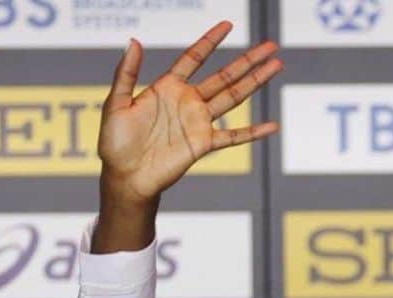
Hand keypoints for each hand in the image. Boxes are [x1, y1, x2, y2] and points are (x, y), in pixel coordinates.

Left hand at [93, 22, 281, 251]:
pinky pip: (233, 136)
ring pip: (234, 97)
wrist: (125, 178)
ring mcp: (198, 123)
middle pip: (224, 75)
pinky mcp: (203, 145)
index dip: (210, 41)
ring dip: (255, 82)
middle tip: (270, 46)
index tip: (228, 25)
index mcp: (168, 87)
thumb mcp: (116, 103)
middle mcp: (187, 102)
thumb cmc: (116, 143)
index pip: (194, 58)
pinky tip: (272, 125)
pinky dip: (253, 132)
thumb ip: (126, 73)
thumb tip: (134, 40)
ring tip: (276, 66)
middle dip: (247, 61)